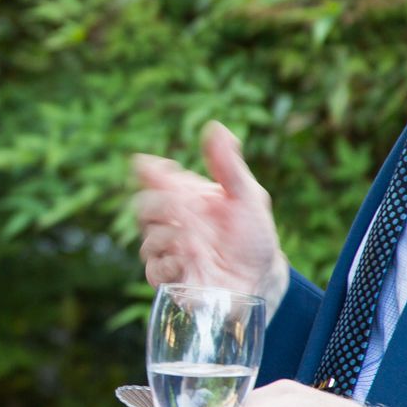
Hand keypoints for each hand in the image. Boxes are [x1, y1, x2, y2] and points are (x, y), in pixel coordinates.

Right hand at [133, 121, 288, 313]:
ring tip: (191, 239)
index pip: (156, 178)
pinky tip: (185, 259)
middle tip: (179, 205)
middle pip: (144, 206)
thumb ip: (229, 165)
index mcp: (187, 197)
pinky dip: (168, 262)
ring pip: (148, 238)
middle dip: (158, 204)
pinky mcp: (170, 278)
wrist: (262, 279)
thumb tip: (215, 127)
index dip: (150, 171)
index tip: (151, 167)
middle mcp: (173, 222)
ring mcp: (169, 251)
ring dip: (167, 235)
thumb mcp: (248, 196)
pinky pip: (155, 268)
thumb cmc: (254, 236)